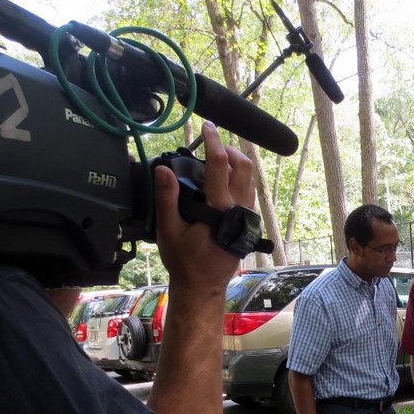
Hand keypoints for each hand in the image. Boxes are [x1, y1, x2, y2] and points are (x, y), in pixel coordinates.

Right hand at [154, 121, 255, 290]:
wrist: (203, 286)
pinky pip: (248, 193)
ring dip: (236, 164)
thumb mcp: (168, 230)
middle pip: (244, 166)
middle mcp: (239, 211)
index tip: (207, 127)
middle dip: (230, 149)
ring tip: (216, 159)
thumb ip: (166, 198)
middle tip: (212, 144)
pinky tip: (222, 181)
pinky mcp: (247, 224)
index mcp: (220, 210)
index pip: (220, 165)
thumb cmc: (185, 262)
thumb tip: (163, 170)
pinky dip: (238, 179)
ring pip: (249, 179)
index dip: (213, 141)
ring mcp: (247, 217)